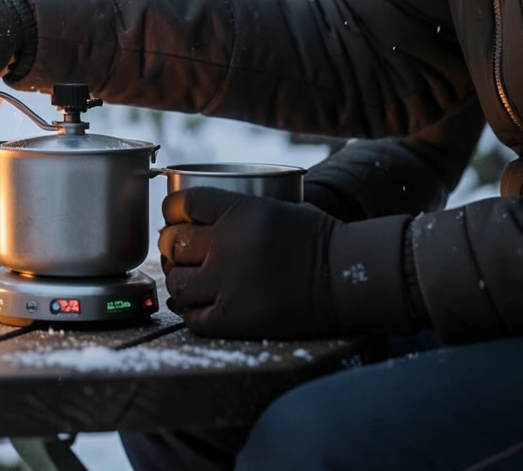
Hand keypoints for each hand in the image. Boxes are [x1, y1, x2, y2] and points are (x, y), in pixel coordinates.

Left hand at [159, 188, 337, 338]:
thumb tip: (199, 216)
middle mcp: (228, 244)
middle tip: (179, 253)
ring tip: (189, 281)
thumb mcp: (279, 208)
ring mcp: (228, 284)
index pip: (183, 204)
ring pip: (176, 281)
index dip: (172, 211)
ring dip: (180, 280)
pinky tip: (199, 307)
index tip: (174, 218)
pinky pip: (194, 318)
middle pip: (173, 242)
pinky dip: (192, 313)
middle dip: (171, 246)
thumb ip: (239, 210)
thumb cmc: (320, 242)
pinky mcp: (235, 318)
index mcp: (240, 211)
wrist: (350, 280)